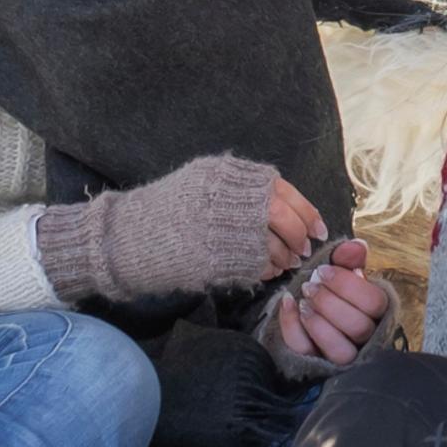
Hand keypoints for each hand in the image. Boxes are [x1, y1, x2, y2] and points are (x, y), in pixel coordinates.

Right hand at [35, 153, 322, 302]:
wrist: (127, 236)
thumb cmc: (168, 208)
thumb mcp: (204, 181)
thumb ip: (243, 187)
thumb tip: (287, 205)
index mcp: (228, 175)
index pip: (284, 191)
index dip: (308, 212)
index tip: (319, 227)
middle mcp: (228, 199)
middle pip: (284, 218)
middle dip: (300, 236)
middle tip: (305, 248)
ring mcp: (222, 230)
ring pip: (273, 245)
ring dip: (285, 256)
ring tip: (286, 262)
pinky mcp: (215, 259)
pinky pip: (255, 267)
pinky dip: (266, 271)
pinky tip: (266, 272)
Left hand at [270, 239, 394, 365]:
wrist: (309, 321)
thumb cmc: (334, 296)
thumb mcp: (342, 275)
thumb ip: (349, 259)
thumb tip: (357, 246)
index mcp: (378, 312)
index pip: (374, 302)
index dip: (347, 285)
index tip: (323, 271)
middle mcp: (366, 338)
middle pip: (358, 327)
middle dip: (329, 302)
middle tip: (310, 286)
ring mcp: (344, 356)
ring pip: (341, 350)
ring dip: (317, 322)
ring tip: (303, 301)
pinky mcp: (318, 365)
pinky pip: (307, 352)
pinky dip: (293, 327)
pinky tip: (288, 305)